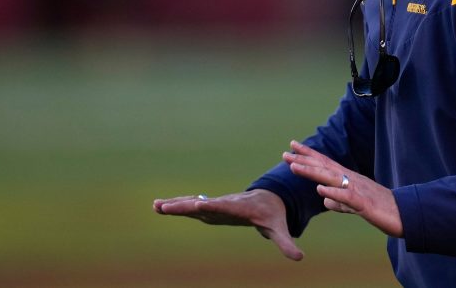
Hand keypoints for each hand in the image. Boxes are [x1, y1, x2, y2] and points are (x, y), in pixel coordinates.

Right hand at [153, 189, 303, 260]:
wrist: (267, 198)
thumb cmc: (272, 214)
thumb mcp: (279, 228)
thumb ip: (286, 243)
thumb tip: (299, 258)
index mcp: (240, 208)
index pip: (225, 207)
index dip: (212, 206)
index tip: (198, 204)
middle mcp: (224, 204)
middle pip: (202, 204)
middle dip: (185, 205)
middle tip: (166, 206)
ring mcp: (216, 205)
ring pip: (193, 203)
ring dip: (175, 204)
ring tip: (156, 205)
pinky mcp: (210, 207)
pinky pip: (191, 205)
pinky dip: (177, 205)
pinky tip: (160, 206)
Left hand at [283, 140, 402, 237]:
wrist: (404, 215)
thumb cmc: (381, 209)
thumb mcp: (356, 205)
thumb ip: (340, 202)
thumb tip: (324, 201)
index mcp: (349, 179)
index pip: (325, 163)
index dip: (308, 155)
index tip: (291, 146)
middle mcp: (351, 180)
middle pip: (324, 167)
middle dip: (303, 160)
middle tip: (285, 153)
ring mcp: (358, 190)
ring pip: (332, 178)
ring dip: (312, 172)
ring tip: (294, 167)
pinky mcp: (365, 204)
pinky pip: (347, 197)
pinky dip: (334, 193)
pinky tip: (320, 190)